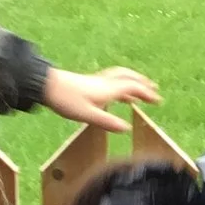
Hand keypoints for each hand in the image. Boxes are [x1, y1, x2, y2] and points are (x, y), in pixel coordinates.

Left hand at [43, 64, 162, 132]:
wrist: (47, 86)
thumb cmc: (66, 100)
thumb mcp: (88, 115)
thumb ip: (108, 122)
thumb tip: (127, 128)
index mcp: (108, 89)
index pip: (133, 88)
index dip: (147, 93)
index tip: (158, 100)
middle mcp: (105, 82)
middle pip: (129, 78)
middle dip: (143, 84)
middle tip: (154, 89)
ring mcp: (97, 81)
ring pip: (120, 77)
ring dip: (133, 81)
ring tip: (140, 89)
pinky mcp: (89, 82)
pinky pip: (111, 80)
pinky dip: (120, 84)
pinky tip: (117, 92)